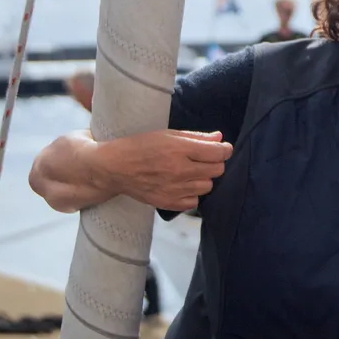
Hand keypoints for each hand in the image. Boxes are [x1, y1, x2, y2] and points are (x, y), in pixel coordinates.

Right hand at [91, 130, 232, 211]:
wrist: (114, 168)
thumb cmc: (141, 146)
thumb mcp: (168, 135)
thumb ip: (196, 137)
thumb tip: (219, 137)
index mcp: (180, 149)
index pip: (218, 153)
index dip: (224, 150)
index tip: (222, 148)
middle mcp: (179, 170)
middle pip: (217, 170)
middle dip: (214, 163)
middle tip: (203, 159)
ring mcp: (174, 189)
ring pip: (208, 186)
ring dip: (203, 178)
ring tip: (190, 172)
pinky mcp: (168, 203)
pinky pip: (194, 202)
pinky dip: (192, 194)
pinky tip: (182, 185)